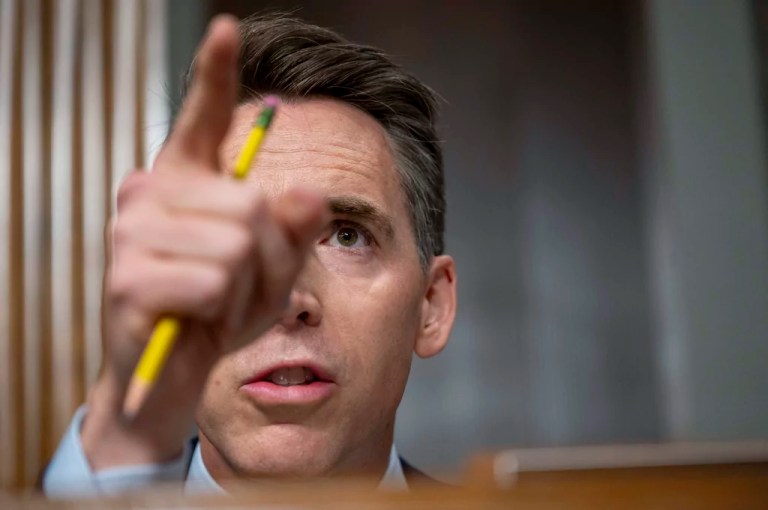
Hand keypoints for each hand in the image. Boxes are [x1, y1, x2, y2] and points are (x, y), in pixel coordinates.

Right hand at [80, 15, 327, 468]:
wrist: (176, 373)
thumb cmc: (221, 312)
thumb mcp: (275, 268)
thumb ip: (294, 229)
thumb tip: (312, 190)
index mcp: (185, 180)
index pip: (202, 117)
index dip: (216, 72)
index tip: (228, 28)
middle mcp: (150, 192)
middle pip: (252, 202)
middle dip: (270, 257)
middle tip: (242, 287)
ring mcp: (132, 232)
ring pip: (239, 243)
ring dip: (248, 287)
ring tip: (219, 304)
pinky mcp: (128, 278)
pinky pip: (215, 281)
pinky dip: (224, 310)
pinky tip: (196, 319)